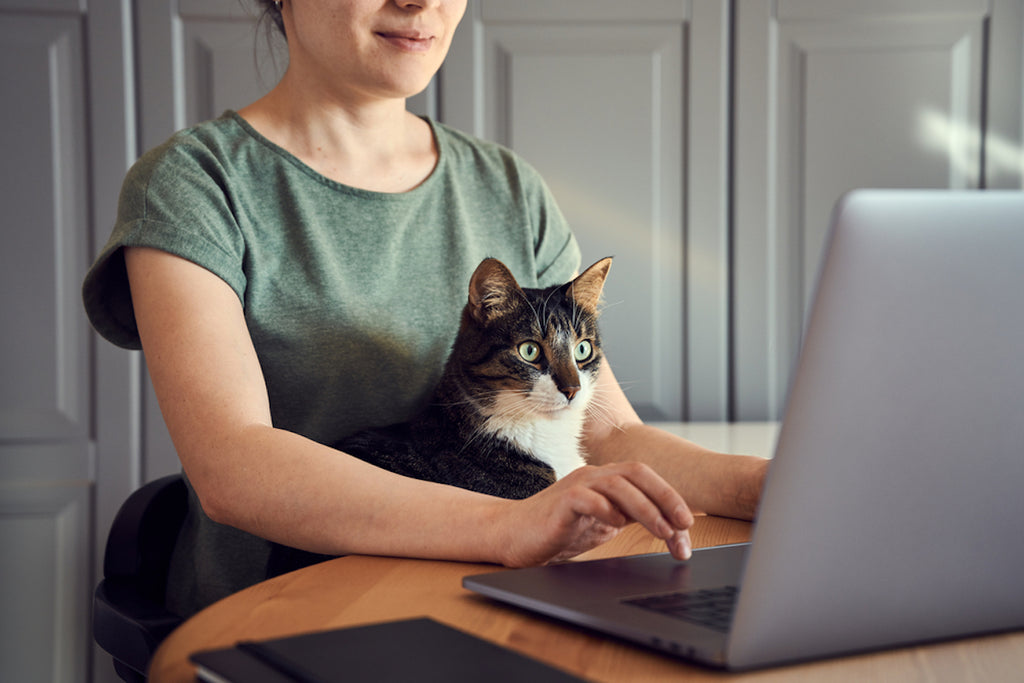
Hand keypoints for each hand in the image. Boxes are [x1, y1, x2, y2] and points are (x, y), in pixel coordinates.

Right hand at [495, 462, 693, 566]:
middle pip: (637, 473)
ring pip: (617, 484)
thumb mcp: (601, 526)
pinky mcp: (559, 502)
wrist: (512, 534)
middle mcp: (593, 476)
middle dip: (666, 497)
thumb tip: (667, 529)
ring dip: (645, 508)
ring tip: (662, 531)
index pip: (645, 478)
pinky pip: (587, 498)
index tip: (687, 526)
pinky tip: (616, 525)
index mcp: (605, 480)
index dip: (670, 497)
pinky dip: (606, 510)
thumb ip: (628, 520)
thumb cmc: (556, 530)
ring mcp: (576, 485)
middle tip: (684, 525)